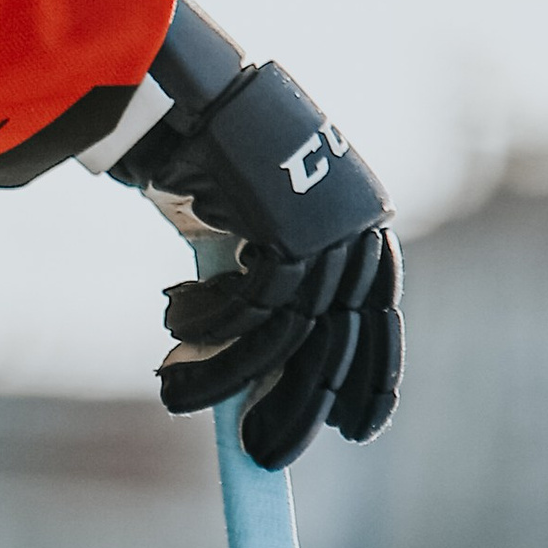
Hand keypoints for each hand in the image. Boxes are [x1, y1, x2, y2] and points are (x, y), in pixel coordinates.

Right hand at [116, 1, 401, 467]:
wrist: (197, 91)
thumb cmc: (218, 162)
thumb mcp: (257, 229)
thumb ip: (273, 290)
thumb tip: (255, 375)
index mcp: (363, 230)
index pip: (377, 322)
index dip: (371, 383)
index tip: (355, 432)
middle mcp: (355, 235)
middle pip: (334, 348)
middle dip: (293, 409)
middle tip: (261, 455)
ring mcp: (326, 237)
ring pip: (281, 340)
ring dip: (219, 375)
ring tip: (170, 392)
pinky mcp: (286, 236)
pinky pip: (246, 310)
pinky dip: (203, 325)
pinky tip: (171, 320)